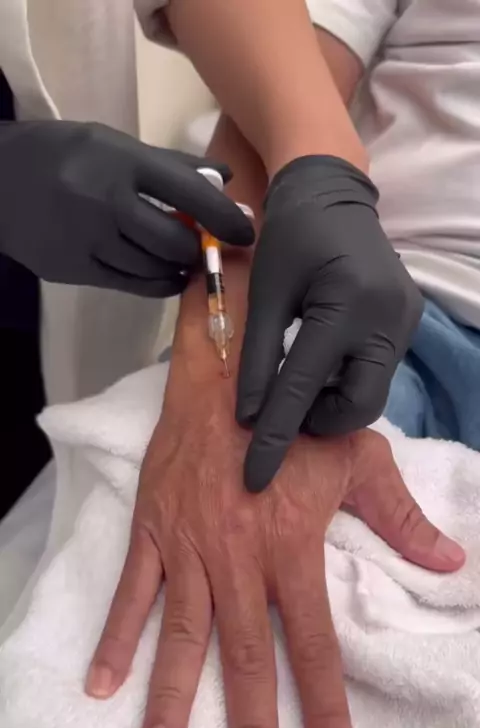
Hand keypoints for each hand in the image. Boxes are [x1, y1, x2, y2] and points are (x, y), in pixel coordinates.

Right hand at [0, 121, 252, 293]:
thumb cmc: (62, 154)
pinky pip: (132, 285)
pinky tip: (163, 273)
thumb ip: (168, 164)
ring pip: (154, 268)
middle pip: (173, 240)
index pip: (187, 191)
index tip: (248, 230)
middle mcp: (105, 204)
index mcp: (119, 162)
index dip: (224, 216)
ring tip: (185, 258)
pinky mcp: (76, 270)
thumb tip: (222, 179)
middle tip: (209, 247)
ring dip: (179, 267)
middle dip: (199, 248)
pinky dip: (157, 282)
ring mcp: (88, 241)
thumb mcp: (112, 144)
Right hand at [85, 351, 462, 727]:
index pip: (312, 643)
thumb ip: (399, 517)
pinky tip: (103, 685)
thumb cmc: (296, 416)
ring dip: (174, 701)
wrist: (228, 373)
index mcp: (292, 546)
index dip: (325, 707)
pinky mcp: (154, 533)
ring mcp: (189, 548)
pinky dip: (116, 640)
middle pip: (248, 659)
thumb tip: (449, 563)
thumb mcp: (359, 458)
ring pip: (182, 638)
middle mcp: (238, 559)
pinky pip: (132, 594)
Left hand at [236, 154, 423, 491]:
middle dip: (318, 422)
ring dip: (332, 403)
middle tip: (285, 409)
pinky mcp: (407, 324)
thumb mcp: (264, 295)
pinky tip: (321, 366)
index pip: (304, 387)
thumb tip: (250, 420)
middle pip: (359, 406)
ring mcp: (405, 323)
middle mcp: (388, 319)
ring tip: (299, 384)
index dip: (276, 436)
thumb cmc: (289, 238)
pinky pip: (376, 373)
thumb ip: (258, 358)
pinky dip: (344, 382)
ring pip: (370, 394)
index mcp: (345, 304)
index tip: (254, 477)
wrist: (332, 194)